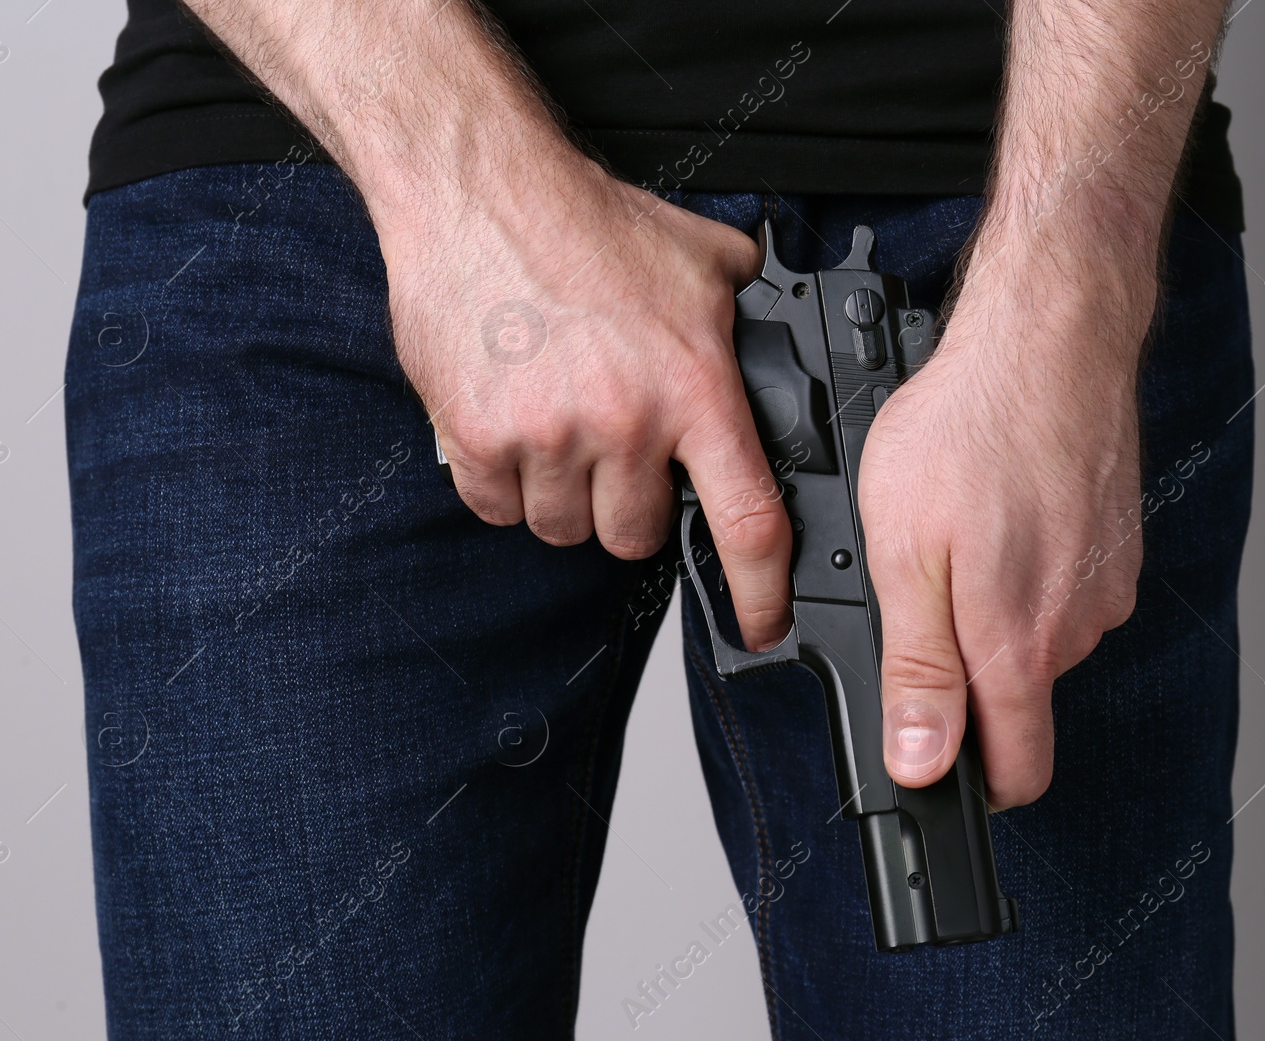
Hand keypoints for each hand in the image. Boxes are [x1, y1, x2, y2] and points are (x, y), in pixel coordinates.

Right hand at [180, 0, 794, 651]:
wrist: (480, 190)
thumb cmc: (587, 221)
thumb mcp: (705, 260)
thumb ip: (752, 312)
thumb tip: (785, 333)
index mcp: (695, 388)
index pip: (748, 522)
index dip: (762, 593)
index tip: (761, 625)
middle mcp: (626, 422)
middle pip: (636, 538)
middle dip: (631, 507)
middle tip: (618, 451)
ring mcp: (548, 436)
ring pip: (565, 530)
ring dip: (566, 496)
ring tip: (561, 425)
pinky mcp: (479, 438)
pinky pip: (499, 509)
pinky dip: (506, 483)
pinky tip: (514, 424)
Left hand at [859, 247, 1153, 807]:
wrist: (1048, 339)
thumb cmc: (968, 430)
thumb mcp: (904, 556)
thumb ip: (918, 671)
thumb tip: (923, 764)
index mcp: (1019, 645)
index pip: (1018, 772)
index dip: (972, 785)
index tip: (938, 766)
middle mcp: (1075, 628)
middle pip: (1020, 703)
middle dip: (970, 676)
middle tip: (921, 598)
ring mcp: (1104, 587)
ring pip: (1040, 641)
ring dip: (997, 612)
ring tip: (959, 542)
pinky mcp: (1117, 549)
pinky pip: (1064, 590)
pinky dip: (1029, 568)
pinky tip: (1001, 516)